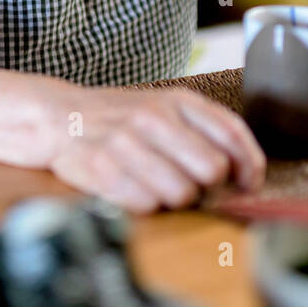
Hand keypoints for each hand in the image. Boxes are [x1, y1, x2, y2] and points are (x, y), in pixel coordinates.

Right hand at [47, 85, 265, 213]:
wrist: (59, 117)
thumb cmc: (121, 118)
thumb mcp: (165, 107)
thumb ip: (205, 130)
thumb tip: (246, 172)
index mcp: (175, 100)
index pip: (231, 132)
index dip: (249, 164)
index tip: (248, 183)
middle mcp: (152, 117)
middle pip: (211, 169)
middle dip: (208, 186)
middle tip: (193, 185)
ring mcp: (125, 142)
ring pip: (182, 193)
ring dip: (176, 200)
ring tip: (159, 188)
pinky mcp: (101, 168)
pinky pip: (147, 205)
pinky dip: (146, 206)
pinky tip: (135, 192)